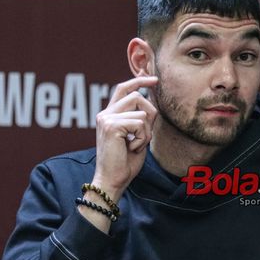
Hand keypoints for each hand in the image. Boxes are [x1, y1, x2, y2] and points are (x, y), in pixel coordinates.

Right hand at [91, 76, 157, 203]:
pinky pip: (140, 123)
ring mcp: (107, 118)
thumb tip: (152, 101)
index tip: (154, 79)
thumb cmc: (125, 163)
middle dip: (150, 114)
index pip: (123, 88)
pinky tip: (133, 148)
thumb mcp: (137, 136)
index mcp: (109, 115)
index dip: (139, 81)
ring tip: (136, 145)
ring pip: (142, 112)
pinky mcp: (111, 125)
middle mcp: (105, 114)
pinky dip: (143, 138)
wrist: (112, 180)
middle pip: (137, 97)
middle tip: (145, 137)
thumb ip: (142, 119)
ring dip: (146, 131)